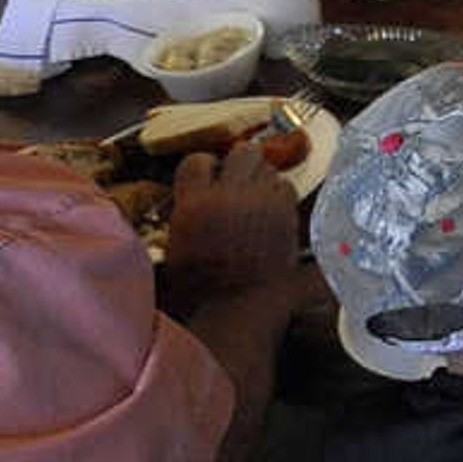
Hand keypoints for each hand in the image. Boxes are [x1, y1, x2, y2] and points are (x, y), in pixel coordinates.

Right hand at [165, 139, 302, 297]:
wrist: (236, 309)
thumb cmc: (199, 290)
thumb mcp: (176, 248)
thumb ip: (186, 214)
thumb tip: (193, 198)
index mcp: (193, 204)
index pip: (197, 161)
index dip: (205, 167)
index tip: (208, 176)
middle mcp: (228, 195)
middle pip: (243, 152)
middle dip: (242, 163)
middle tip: (240, 181)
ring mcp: (261, 202)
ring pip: (269, 168)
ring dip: (263, 180)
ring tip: (256, 201)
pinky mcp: (286, 214)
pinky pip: (287, 188)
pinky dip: (281, 196)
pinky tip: (273, 214)